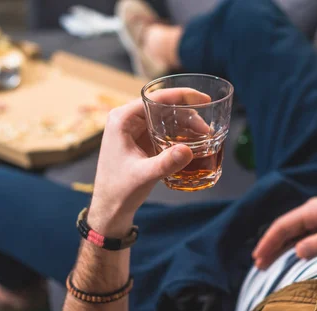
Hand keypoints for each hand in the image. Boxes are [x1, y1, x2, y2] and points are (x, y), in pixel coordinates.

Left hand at [88, 88, 209, 235]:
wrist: (110, 208)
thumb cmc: (119, 190)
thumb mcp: (144, 175)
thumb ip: (165, 163)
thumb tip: (188, 150)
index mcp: (122, 119)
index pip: (155, 98)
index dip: (181, 96)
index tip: (204, 99)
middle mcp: (127, 120)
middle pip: (162, 106)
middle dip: (187, 114)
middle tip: (206, 127)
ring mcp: (134, 130)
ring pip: (164, 119)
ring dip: (184, 125)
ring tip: (204, 136)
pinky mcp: (140, 142)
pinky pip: (163, 131)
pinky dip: (178, 134)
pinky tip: (193, 142)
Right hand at [252, 191, 316, 267]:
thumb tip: (297, 252)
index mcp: (311, 210)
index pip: (282, 226)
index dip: (268, 242)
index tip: (258, 257)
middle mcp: (311, 212)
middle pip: (284, 230)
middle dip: (270, 247)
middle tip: (259, 265)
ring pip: (293, 234)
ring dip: (280, 248)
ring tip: (269, 264)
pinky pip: (303, 236)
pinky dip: (293, 247)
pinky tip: (290, 258)